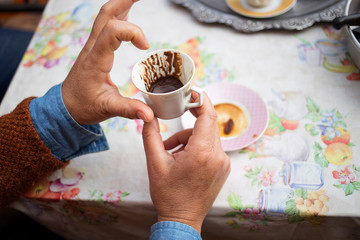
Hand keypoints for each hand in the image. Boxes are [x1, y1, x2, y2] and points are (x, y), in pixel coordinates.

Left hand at [62, 0, 153, 124]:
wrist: (66, 106)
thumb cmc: (84, 106)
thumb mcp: (107, 109)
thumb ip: (129, 110)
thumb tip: (150, 116)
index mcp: (96, 60)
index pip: (113, 31)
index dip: (133, 32)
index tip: (145, 46)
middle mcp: (93, 48)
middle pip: (106, 13)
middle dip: (125, 1)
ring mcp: (93, 46)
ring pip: (105, 15)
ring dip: (122, 4)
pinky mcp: (95, 48)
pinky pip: (106, 25)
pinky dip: (119, 15)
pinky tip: (128, 13)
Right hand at [142, 93, 230, 232]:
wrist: (182, 219)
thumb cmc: (168, 194)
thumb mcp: (154, 162)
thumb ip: (150, 134)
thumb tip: (147, 114)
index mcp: (201, 153)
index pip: (207, 115)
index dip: (201, 99)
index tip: (192, 92)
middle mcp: (217, 156)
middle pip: (206, 124)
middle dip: (188, 124)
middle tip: (173, 132)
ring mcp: (223, 163)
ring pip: (208, 136)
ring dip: (190, 138)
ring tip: (173, 153)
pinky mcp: (223, 168)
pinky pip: (211, 147)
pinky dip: (198, 146)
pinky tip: (184, 159)